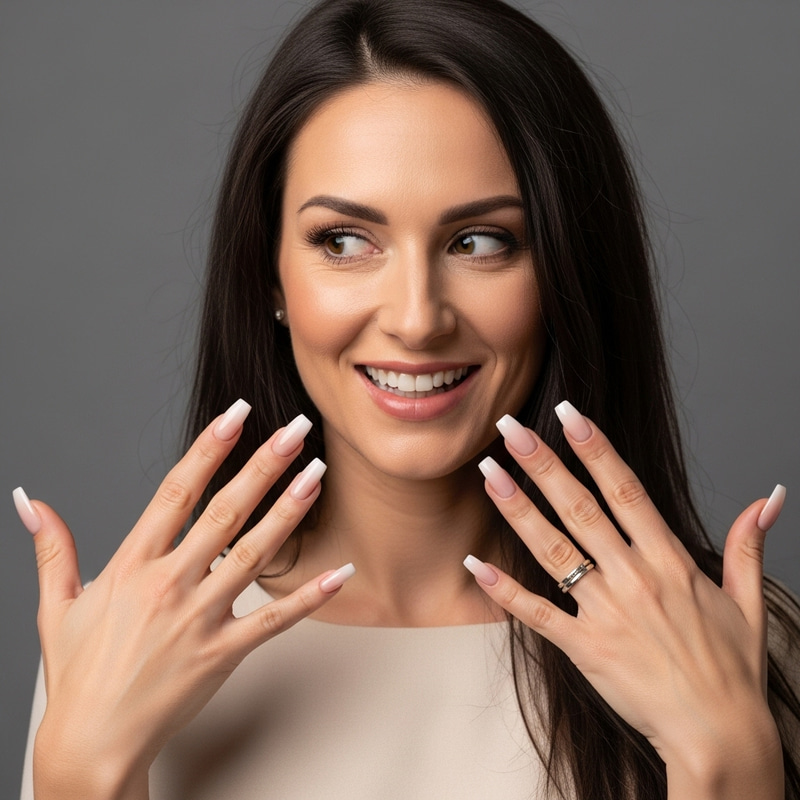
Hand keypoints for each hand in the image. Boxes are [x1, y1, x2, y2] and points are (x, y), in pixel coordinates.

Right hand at [14, 400, 353, 798]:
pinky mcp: (223, 653)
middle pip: (224, 512)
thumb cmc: (79, 674)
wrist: (92, 743)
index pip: (175, 492)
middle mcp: (170, 584)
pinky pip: (275, 620)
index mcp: (132, 566)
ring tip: (317, 474)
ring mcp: (199, 618)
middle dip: (263, 465)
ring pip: (254, 554)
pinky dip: (310, 596)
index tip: (235, 415)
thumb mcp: (56, 607)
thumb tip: (31, 500)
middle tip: (295, 429)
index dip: (208, 449)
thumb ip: (52, 548)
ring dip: (289, 511)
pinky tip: (340, 570)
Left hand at [465, 402, 784, 797]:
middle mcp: (633, 578)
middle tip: (510, 426)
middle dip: (543, 464)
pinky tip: (475, 564)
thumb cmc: (731, 670)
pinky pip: (538, 613)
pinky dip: (505, 590)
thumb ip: (749, 544)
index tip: (569, 415)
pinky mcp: (585, 647)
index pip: (626, 490)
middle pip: (580, 508)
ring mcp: (605, 612)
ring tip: (489, 473)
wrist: (720, 737)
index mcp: (670, 561)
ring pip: (553, 550)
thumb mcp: (749, 601)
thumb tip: (769, 498)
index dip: (595, 450)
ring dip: (518, 509)